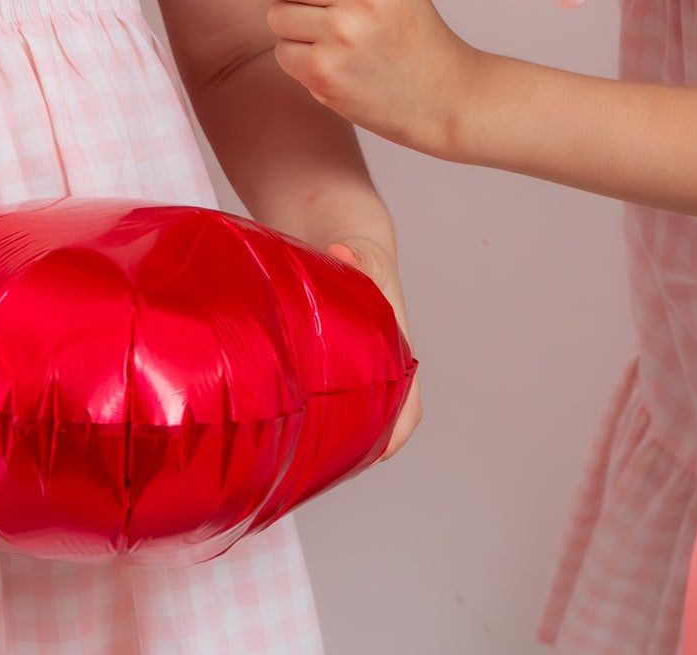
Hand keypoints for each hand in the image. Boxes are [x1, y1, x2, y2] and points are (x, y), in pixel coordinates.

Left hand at [267, 0, 478, 158]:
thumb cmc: (409, 29)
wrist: (441, 93)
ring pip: (276, 15)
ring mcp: (342, 36)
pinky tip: (332, 60)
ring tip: (330, 35)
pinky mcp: (325, 74)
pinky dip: (300, 58)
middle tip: (317, 3)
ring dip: (295, 27)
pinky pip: (282, 52)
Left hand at [323, 233, 421, 459]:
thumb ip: (360, 257)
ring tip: (304, 448)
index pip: (409, 407)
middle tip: (326, 459)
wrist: (344, 237)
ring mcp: (356, 367)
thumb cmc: (364, 255)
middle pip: (380, 419)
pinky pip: (327, 395)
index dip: (396, 435)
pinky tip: (287, 416)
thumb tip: (342, 252)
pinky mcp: (328, 361)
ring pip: (354, 411)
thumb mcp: (367, 255)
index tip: (374, 453)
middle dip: (360, 441)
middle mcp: (380, 366)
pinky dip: (315, 410)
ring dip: (336, 429)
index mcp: (398, 351)